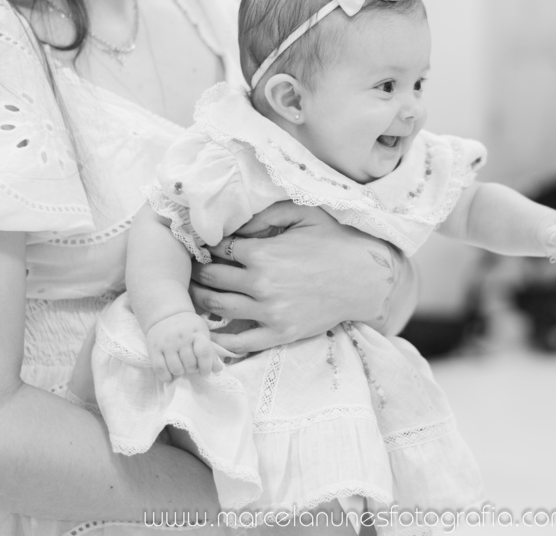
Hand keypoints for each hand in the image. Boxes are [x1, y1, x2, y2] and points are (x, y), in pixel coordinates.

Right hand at [145, 312, 225, 381]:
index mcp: (196, 333)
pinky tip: (170, 374)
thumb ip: (210, 352)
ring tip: (181, 368)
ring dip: (180, 373)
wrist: (166, 314)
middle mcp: (181, 338)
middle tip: (191, 366)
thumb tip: (218, 369)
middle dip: (193, 370)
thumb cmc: (188, 327)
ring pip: (176, 369)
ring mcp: (167, 344)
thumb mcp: (202, 333)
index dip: (206, 366)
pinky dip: (166, 376)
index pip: (204, 352)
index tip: (205, 372)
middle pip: (190, 364)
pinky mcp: (154, 350)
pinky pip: (160, 369)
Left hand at [189, 201, 404, 354]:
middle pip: (210, 279)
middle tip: (191, 270)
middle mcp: (260, 284)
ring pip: (217, 308)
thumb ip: (265, 215)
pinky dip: (219, 339)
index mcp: (262, 254)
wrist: (365, 278)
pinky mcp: (280, 333)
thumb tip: (234, 225)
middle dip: (196, 272)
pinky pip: (240, 341)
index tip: (202, 247)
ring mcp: (269, 312)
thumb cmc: (334, 241)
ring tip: (194, 295)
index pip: (216, 250)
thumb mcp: (303, 214)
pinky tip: (209, 332)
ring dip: (199, 301)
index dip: (206, 247)